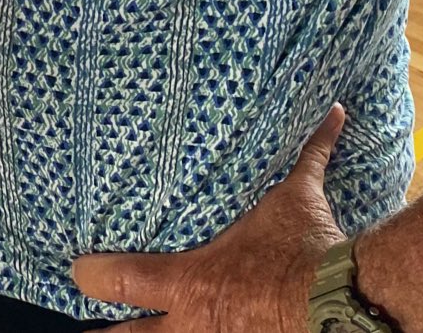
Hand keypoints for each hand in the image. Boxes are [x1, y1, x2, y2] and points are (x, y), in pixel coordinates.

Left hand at [71, 106, 347, 331]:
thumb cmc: (308, 249)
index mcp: (190, 280)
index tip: (77, 268)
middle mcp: (194, 323)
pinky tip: (212, 328)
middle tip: (89, 328)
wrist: (344, 304)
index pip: (118, 280)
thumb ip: (306, 155)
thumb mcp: (298, 198)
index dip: (90, 275)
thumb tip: (334, 111)